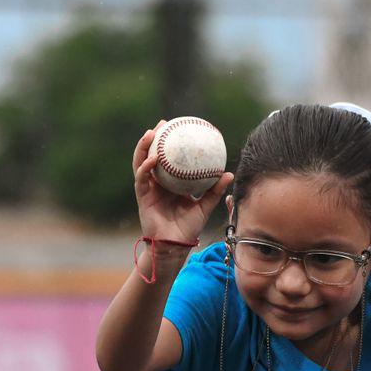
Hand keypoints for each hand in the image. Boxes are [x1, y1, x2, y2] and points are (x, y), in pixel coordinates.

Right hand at [133, 123, 232, 247]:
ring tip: (150, 133)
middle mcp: (157, 184)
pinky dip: (146, 167)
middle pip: (151, 155)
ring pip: (141, 163)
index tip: (178, 127)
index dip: (170, 143)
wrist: (174, 245)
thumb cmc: (188, 228)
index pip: (168, 159)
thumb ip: (214, 191)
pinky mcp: (142, 197)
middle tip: (162, 124)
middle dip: (154, 138)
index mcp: (170, 184)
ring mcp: (147, 189)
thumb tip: (228, 174)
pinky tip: (153, 158)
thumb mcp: (204, 206)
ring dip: (144, 147)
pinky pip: (142, 178)